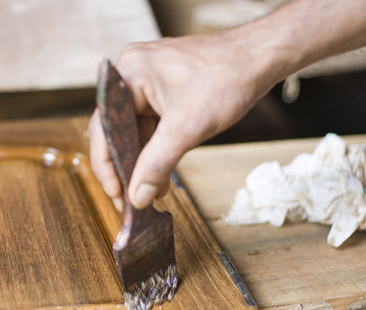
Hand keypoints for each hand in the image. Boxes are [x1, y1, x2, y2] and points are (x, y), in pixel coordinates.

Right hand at [89, 32, 276, 208]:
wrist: (261, 57)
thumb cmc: (227, 79)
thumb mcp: (187, 129)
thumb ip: (157, 164)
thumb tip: (137, 196)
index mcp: (128, 74)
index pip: (104, 129)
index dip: (107, 165)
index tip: (117, 194)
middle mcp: (131, 73)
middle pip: (117, 129)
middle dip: (129, 164)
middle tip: (134, 196)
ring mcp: (147, 78)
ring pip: (136, 128)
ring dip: (145, 159)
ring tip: (154, 189)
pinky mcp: (163, 85)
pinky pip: (151, 120)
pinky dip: (158, 145)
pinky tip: (164, 169)